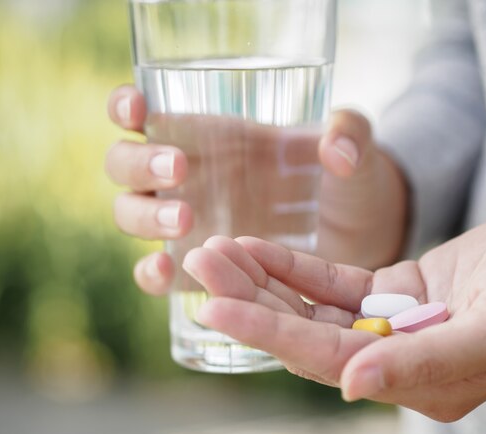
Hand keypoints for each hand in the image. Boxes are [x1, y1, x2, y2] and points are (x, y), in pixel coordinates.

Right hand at [106, 85, 408, 293]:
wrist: (360, 233)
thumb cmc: (346, 180)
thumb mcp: (354, 148)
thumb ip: (350, 134)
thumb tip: (336, 152)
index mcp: (207, 135)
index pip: (145, 115)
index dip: (126, 108)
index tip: (136, 109)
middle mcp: (186, 178)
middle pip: (125, 166)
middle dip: (139, 164)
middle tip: (179, 169)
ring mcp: (186, 224)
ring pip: (131, 215)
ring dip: (145, 217)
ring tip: (186, 220)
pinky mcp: (197, 268)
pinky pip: (156, 272)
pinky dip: (149, 274)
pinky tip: (166, 270)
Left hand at [182, 199, 485, 421]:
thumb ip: (428, 364)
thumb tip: (349, 384)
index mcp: (424, 384)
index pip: (328, 360)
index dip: (268, 333)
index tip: (212, 306)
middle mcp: (400, 361)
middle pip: (307, 332)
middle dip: (250, 300)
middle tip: (198, 263)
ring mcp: (395, 325)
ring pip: (313, 305)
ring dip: (263, 278)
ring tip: (214, 250)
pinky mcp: (397, 291)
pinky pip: (333, 280)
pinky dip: (295, 264)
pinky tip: (257, 247)